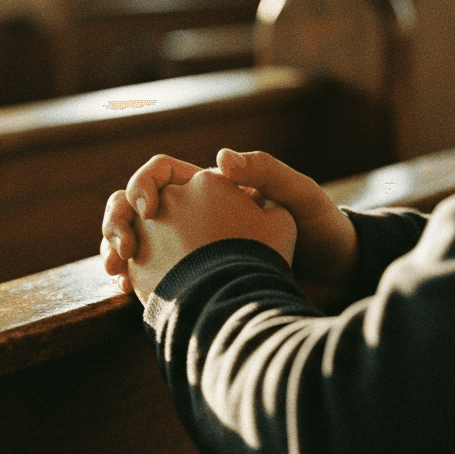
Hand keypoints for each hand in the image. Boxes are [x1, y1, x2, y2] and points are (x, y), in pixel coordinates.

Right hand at [101, 150, 357, 299]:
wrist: (337, 279)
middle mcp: (196, 217)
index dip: (142, 186)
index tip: (147, 209)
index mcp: (214, 188)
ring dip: (117, 252)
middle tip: (121, 247)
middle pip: (135, 209)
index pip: (160, 175)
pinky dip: (135, 284)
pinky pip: (153, 279)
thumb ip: (266, 173)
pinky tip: (129, 295)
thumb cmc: (323, 230)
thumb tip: (219, 158)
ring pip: (138, 244)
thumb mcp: (300, 196)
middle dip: (117, 222)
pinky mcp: (195, 283)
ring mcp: (192, 251)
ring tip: (118, 272)